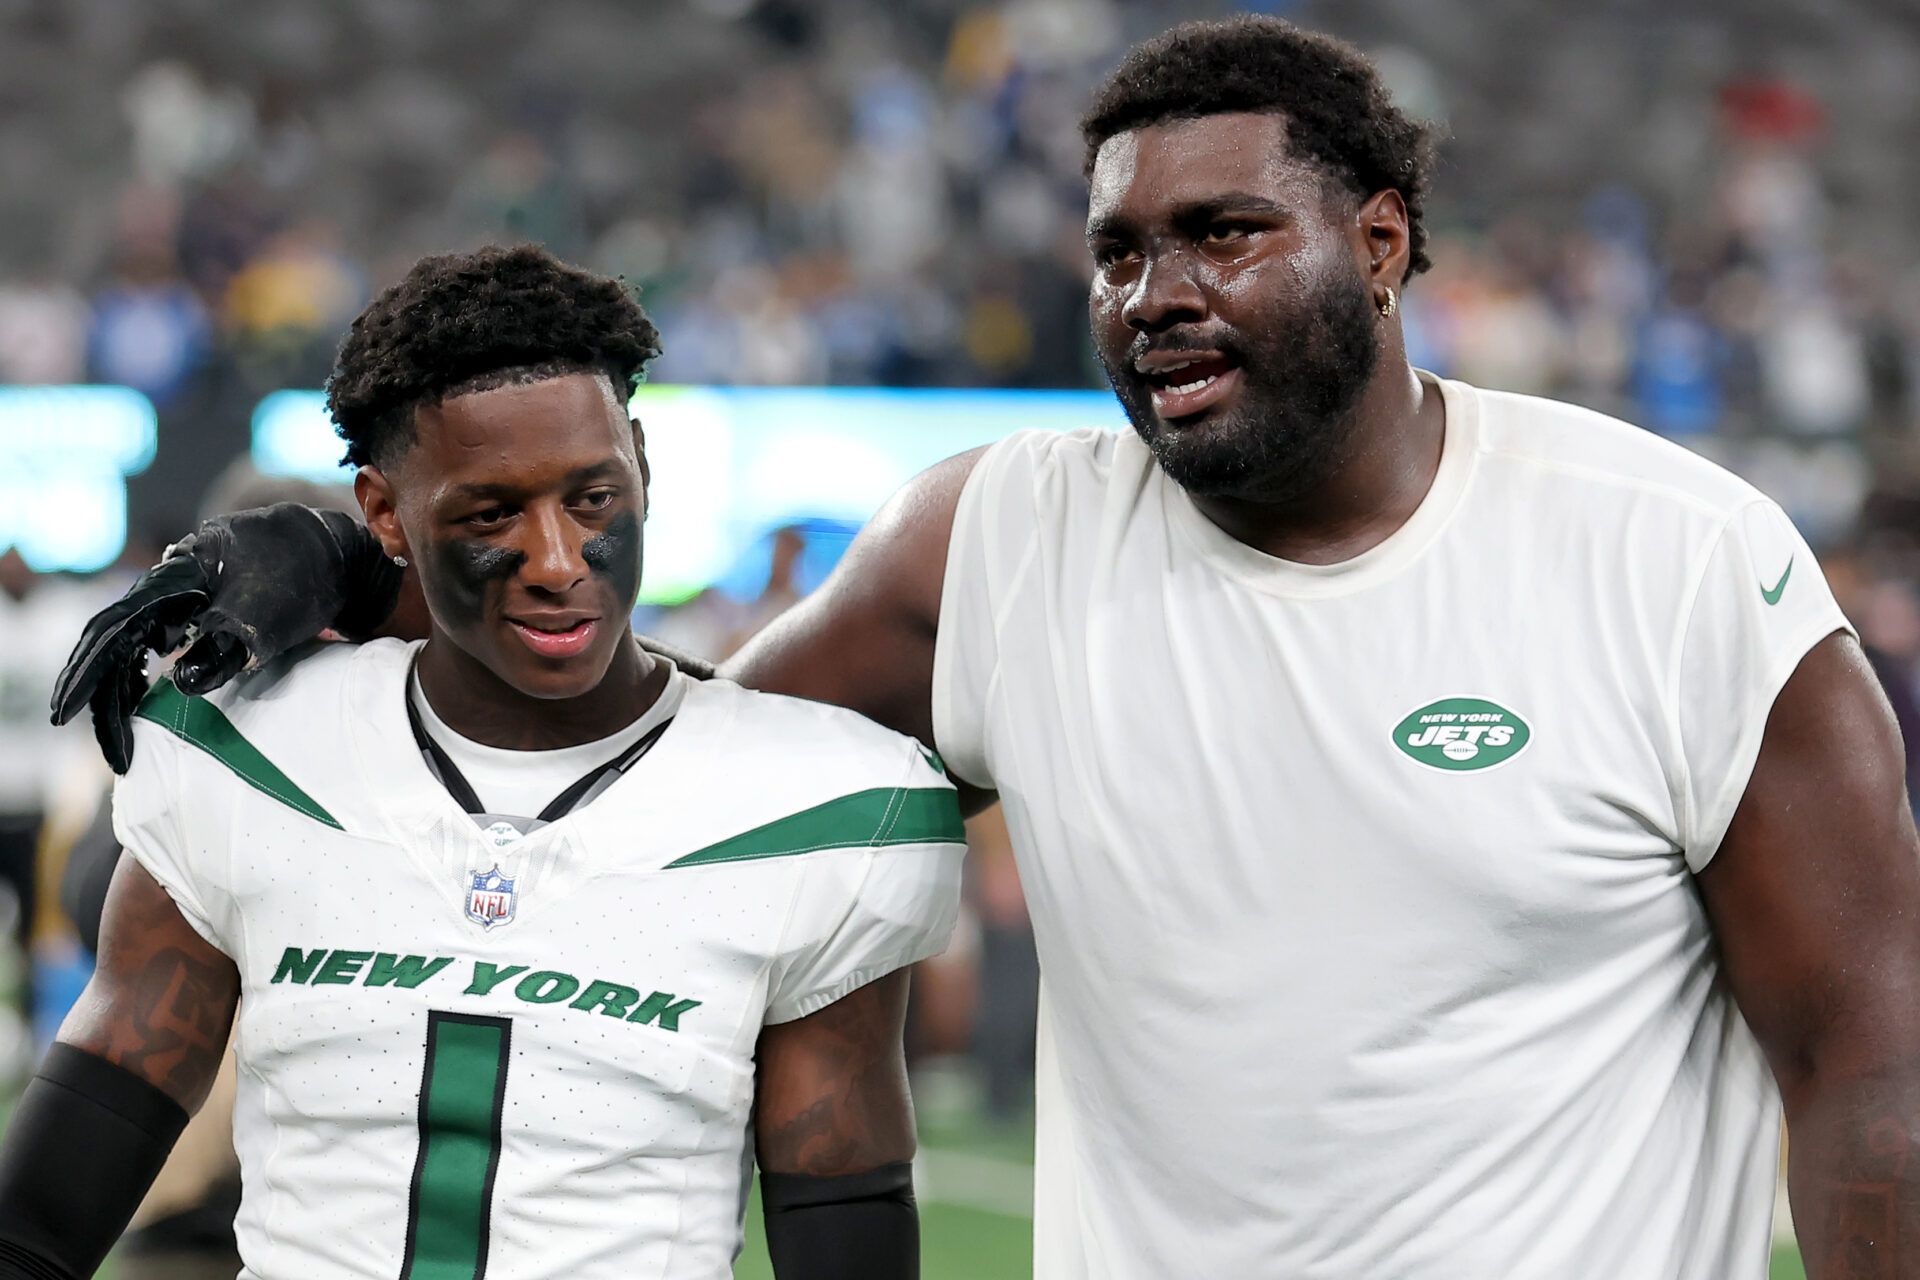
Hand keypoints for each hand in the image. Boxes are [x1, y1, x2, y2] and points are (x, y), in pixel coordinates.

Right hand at [50, 504, 401, 772]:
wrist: (339, 556)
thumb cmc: (306, 578)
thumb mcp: (267, 618)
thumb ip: (225, 648)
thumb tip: (181, 685)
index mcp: (180, 569)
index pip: (118, 624)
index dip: (90, 671)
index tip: (66, 710)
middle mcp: (173, 578)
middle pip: (119, 635)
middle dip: (99, 687)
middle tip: (95, 738)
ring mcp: (186, 590)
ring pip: (137, 639)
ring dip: (120, 684)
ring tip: (115, 735)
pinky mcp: (203, 605)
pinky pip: (160, 640)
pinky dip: (147, 672)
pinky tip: (138, 700)